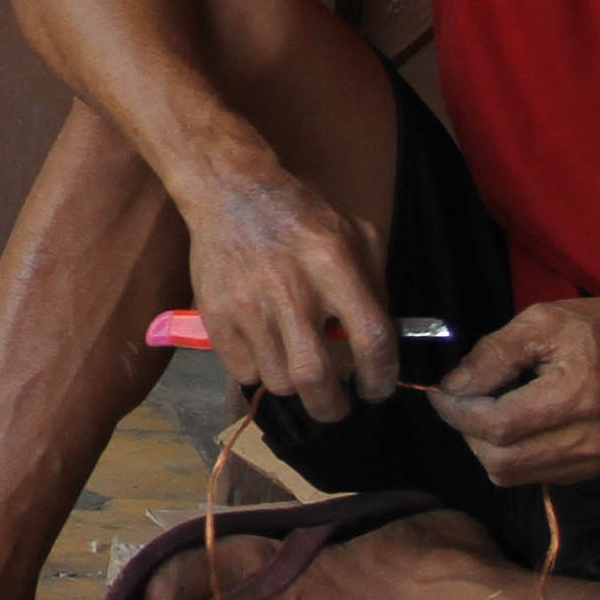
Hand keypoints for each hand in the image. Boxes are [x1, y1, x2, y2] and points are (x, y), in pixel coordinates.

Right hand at [172, 160, 400, 416]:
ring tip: (295, 361)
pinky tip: (265, 346)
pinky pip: (242, 372)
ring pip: (278, 381)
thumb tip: (384, 343)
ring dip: (294, 383)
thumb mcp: (356, 232)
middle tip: (336, 406)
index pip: (371, 339)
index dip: (382, 376)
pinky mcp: (215, 317)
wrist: (231, 192)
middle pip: (315, 378)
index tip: (377, 388)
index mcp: (334, 264)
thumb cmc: (301, 214)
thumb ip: (376, 284)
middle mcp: (291, 288)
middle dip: (332, 407)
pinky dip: (259, 370)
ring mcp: (248, 305)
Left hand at [431, 298, 599, 486]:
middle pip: (499, 459)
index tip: (442, 391)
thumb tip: (453, 387)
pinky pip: (530, 475)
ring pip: (509, 474)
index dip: (458, 412)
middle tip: (463, 398)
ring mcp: (590, 461)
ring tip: (490, 406)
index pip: (497, 425)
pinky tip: (517, 420)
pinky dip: (509, 453)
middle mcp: (586, 439)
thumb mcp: (543, 321)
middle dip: (467, 431)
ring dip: (485, 445)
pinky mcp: (588, 470)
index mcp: (576, 396)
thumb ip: (495, 354)